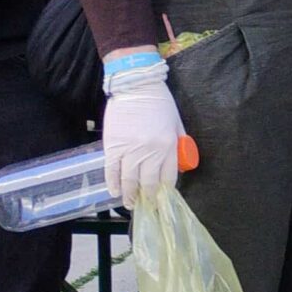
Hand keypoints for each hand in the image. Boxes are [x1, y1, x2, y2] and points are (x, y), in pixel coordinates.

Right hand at [101, 60, 185, 207]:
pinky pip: (112, 171)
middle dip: (148, 197)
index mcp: (168, 146)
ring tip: (130, 203)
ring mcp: (130, 150)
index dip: (164, 191)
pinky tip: (114, 191)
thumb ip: (178, 144)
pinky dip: (113, 183)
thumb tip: (179, 164)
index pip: (168, 177)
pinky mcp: (113, 146)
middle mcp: (150, 152)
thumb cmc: (159, 103)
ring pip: (129, 180)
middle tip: (145, 205)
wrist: (136, 86)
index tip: (161, 199)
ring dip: (130, 195)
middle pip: (149, 182)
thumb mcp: (176, 124)